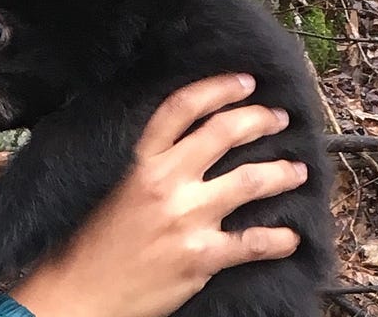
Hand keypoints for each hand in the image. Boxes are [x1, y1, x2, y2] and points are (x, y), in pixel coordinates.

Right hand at [9, 74, 307, 316]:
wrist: (81, 294)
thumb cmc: (90, 246)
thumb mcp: (113, 191)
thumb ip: (146, 168)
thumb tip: (183, 148)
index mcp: (139, 164)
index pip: (181, 108)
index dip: (218, 88)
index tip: (244, 82)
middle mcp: (165, 183)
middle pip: (224, 133)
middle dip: (260, 120)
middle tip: (278, 118)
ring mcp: (186, 220)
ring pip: (251, 181)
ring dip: (282, 172)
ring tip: (297, 171)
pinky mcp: (202, 257)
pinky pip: (255, 242)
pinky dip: (280, 239)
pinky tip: (291, 237)